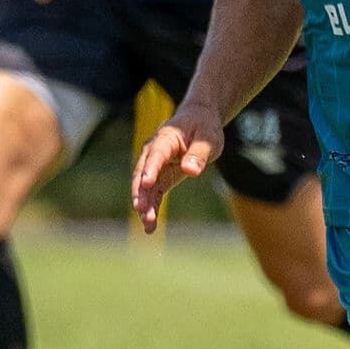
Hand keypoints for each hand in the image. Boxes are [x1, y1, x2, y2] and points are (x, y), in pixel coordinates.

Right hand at [131, 105, 223, 229]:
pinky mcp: (160, 177)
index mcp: (165, 138)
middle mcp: (154, 152)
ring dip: (145, 205)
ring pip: (145, 187)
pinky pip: (153, 194)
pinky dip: (151, 208)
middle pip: (143, 173)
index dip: (150, 168)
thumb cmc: (203, 128)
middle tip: (142, 211)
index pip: (156, 154)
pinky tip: (150, 226)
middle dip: (142, 193)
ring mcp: (155, 165)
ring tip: (148, 225)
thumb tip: (190, 170)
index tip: (146, 183)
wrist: (199, 121)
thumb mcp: (207, 139)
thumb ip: (198, 153)